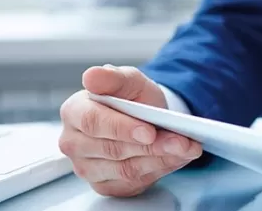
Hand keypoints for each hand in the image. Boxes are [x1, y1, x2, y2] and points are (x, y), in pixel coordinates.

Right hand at [58, 65, 202, 196]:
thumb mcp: (128, 80)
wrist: (145, 116)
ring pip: (126, 169)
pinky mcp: (105, 185)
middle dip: (153, 146)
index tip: (149, 132)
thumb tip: (92, 76)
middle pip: (113, 149)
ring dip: (161, 159)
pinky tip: (177, 158)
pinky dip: (160, 170)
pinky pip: (133, 182)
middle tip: (182, 141)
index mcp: (74, 112)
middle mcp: (74, 143)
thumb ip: (112, 77)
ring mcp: (87, 167)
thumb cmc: (132, 98)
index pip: (93, 122)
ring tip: (187, 148)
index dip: (122, 128)